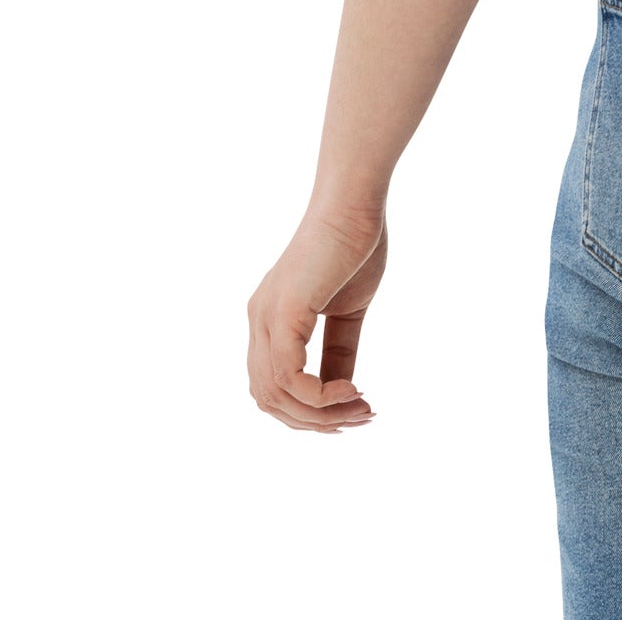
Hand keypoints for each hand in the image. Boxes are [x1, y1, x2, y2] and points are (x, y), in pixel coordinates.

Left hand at [247, 207, 387, 430]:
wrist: (355, 202)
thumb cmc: (355, 244)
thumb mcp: (348, 311)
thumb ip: (339, 350)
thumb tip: (343, 390)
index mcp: (271, 321)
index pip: (273, 387)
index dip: (309, 411)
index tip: (353, 413)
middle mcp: (259, 323)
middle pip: (269, 399)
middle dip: (314, 420)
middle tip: (360, 418)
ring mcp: (266, 318)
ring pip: (276, 395)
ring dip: (320, 413)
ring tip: (361, 409)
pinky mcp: (283, 313)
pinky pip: (288, 376)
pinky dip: (318, 395)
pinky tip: (350, 390)